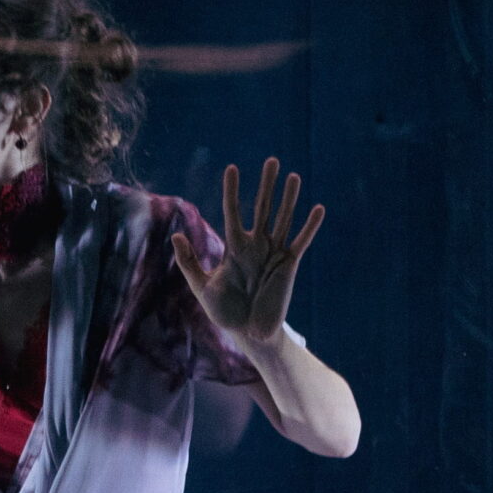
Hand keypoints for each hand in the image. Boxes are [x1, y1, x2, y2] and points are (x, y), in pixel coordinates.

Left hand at [173, 158, 325, 351]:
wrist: (247, 333)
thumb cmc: (224, 311)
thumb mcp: (201, 286)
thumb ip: (189, 261)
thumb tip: (175, 234)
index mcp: (234, 248)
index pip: (233, 212)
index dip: (232, 191)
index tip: (232, 168)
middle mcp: (255, 245)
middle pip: (262, 208)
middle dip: (266, 185)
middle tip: (271, 160)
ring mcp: (273, 253)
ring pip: (283, 219)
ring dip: (289, 198)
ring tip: (293, 175)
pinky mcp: (289, 265)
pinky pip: (301, 241)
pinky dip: (310, 226)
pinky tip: (318, 208)